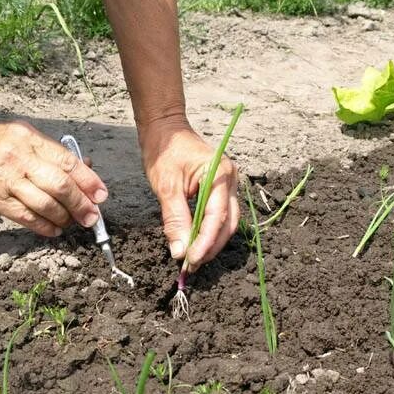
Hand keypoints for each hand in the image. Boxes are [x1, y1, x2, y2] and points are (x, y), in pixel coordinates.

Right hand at [0, 121, 106, 236]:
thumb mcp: (15, 137)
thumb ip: (45, 153)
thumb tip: (82, 170)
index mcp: (27, 138)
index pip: (67, 160)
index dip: (89, 181)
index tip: (101, 195)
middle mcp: (18, 157)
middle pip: (60, 184)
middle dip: (81, 204)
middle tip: (91, 216)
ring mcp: (5, 179)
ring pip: (46, 204)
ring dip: (64, 218)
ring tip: (72, 224)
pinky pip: (27, 217)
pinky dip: (45, 227)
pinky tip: (54, 230)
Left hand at [140, 120, 238, 271]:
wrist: (165, 128)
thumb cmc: (164, 150)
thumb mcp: (166, 187)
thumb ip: (175, 220)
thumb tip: (180, 252)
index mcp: (219, 175)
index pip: (217, 217)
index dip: (205, 243)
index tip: (191, 260)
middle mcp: (230, 180)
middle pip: (227, 224)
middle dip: (210, 247)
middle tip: (191, 265)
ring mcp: (227, 184)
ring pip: (226, 222)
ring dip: (210, 242)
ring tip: (192, 258)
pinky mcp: (220, 189)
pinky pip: (219, 215)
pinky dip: (208, 231)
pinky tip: (194, 242)